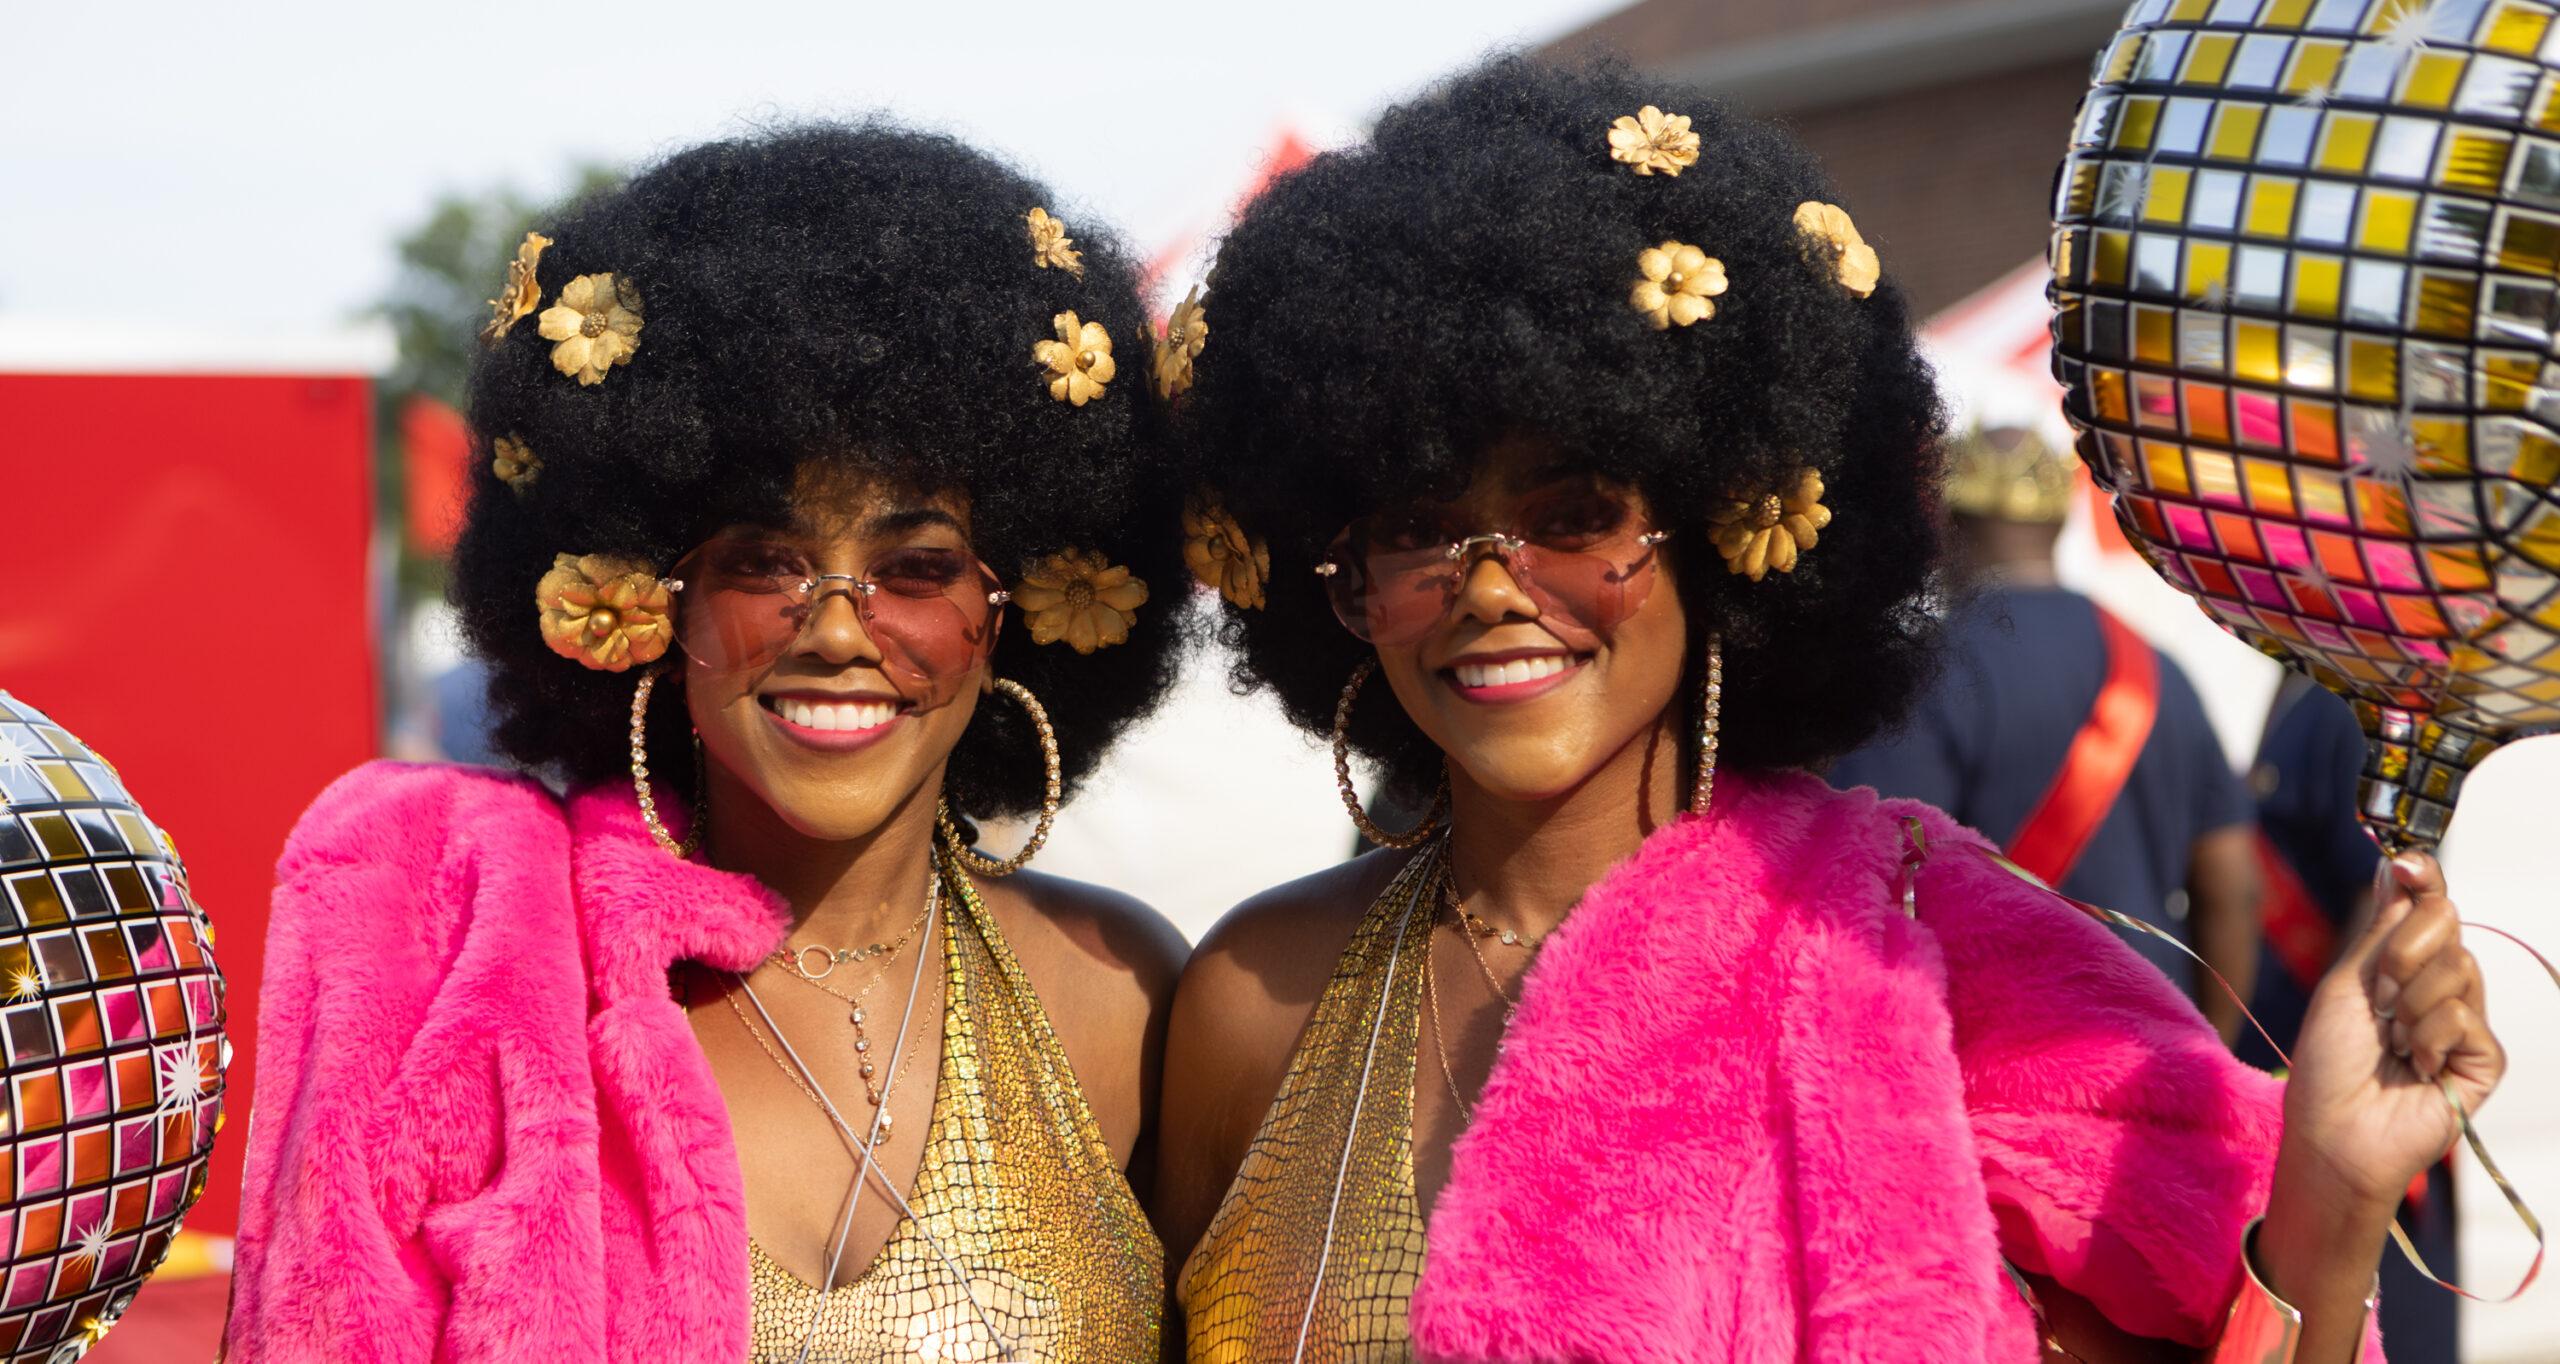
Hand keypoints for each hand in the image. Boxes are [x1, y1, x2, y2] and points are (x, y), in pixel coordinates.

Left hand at [2279, 851, 2504, 1210]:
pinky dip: (2429, 1039)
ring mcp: (2465, 1020)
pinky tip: (2416, 1068)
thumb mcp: (2347, 984)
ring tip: (2390, 1043)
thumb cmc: (2330, 1062)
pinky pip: (2464, 1017)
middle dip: (2402, 954)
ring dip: (2408, 1005)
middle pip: (2447, 923)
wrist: (2335, 1129)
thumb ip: (2381, 928)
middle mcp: (2438, 985)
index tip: (2408, 863)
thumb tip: (2398, 864)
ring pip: (2459, 967)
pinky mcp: (2485, 1057)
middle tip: (2376, 1000)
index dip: (2424, 878)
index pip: (2428, 906)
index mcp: (2402, 964)